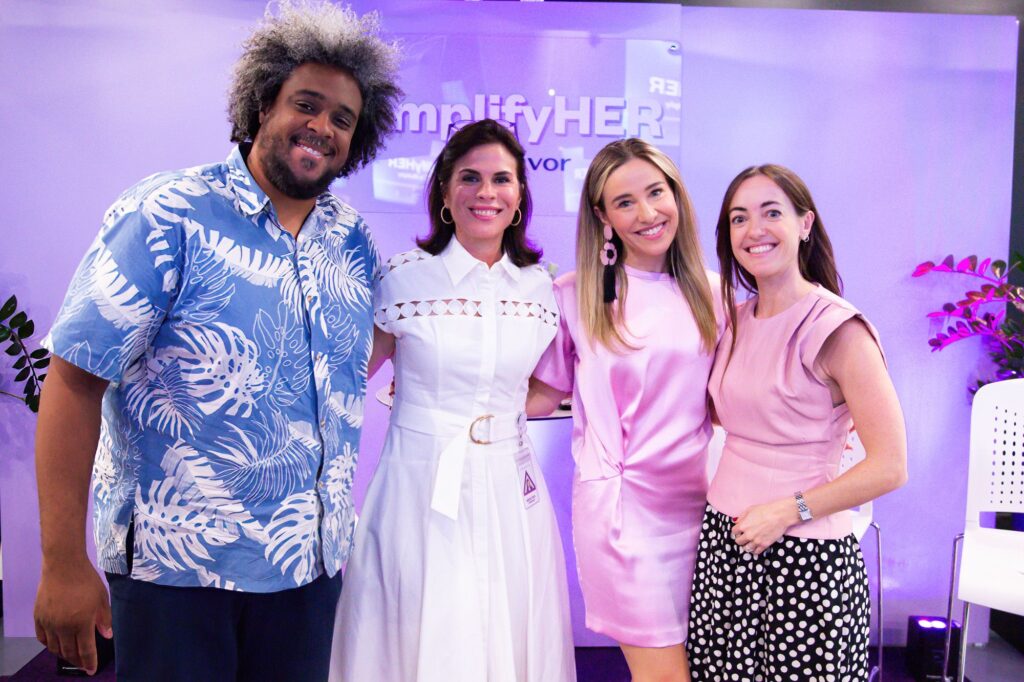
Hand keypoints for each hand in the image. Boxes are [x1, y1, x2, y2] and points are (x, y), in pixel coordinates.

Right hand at [34, 560, 112, 674]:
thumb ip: (104, 619)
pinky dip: (49, 645)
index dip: (89, 662)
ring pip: (55, 648)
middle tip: (83, 665)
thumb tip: (107, 635)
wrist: (63, 566)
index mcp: (82, 623)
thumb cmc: (86, 580)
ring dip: (64, 654)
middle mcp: (63, 627)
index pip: (86, 650)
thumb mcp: (102, 599)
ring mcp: (49, 623)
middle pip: (69, 652)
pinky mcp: (38, 617)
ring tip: (71, 656)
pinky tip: (56, 644)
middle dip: (77, 661)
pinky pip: (42, 638)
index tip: (91, 670)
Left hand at [731, 499, 798, 555]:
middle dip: (740, 538)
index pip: (734, 532)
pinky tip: (756, 546)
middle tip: (744, 536)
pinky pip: (756, 552)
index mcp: (743, 525)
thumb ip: (742, 517)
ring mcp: (756, 541)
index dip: (737, 530)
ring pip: (746, 548)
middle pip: (738, 541)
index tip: (740, 530)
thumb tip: (736, 522)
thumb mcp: (750, 509)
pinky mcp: (764, 545)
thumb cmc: (765, 510)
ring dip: (747, 545)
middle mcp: (748, 535)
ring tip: (750, 542)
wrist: (779, 515)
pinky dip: (755, 550)